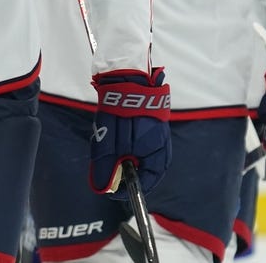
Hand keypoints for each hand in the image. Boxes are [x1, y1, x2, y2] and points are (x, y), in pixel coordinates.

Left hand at [89, 68, 170, 198]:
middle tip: (106, 165)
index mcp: (157, 153)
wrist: (126, 75)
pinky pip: (139, 140)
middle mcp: (162, 144)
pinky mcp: (150, 121)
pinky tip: (115, 133)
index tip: (111, 190)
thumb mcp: (109, 144)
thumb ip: (107, 168)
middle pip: (144, 169)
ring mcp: (157, 132)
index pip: (147, 182)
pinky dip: (126, 142)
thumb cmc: (121, 111)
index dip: (128, 189)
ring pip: (140, 154)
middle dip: (124, 170)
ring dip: (123, 154)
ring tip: (108, 144)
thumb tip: (103, 190)